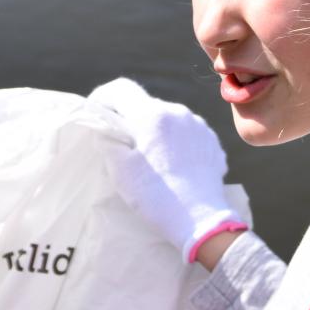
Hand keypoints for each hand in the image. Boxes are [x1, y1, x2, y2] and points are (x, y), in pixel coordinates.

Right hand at [88, 78, 247, 262]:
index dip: (104, 97)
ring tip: (151, 159)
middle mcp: (179, 112)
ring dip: (156, 131)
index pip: (121, 89)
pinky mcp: (213, 143)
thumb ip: (108, 140)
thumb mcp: (120, 169)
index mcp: (153, 114)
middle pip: (146, 105)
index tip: (96, 111)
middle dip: (132, 119)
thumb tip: (106, 127)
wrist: (200, 220)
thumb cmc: (154, 194)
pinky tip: (173, 166)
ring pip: (169, 120)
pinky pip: (187, 134)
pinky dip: (175, 143)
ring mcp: (200, 126)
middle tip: (122, 143)